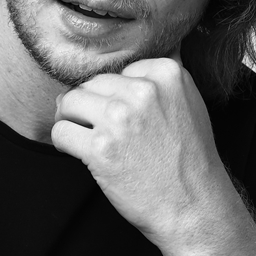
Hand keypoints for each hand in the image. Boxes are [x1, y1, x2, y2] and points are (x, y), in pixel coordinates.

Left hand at [51, 56, 229, 255]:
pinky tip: (82, 154)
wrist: (194, 208)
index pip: (117, 72)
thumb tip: (155, 47)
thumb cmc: (190, 161)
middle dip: (92, 109)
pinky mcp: (100, 147)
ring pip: (70, 102)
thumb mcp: (190, 104)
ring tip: (90, 141)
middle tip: (108, 135)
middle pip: (91, 84)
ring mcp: (120, 118)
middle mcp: (143, 91)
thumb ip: (165, 77)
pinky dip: (64, 143)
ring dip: (73, 122)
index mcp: (166, 73)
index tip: (129, 121)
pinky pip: (61, 132)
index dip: (116, 97)